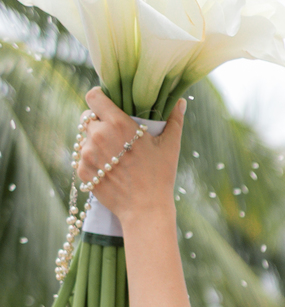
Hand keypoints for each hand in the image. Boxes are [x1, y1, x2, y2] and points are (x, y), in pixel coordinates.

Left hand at [79, 88, 184, 226]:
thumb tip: (181, 101)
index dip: (99, 99)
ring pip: (83, 138)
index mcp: (117, 123)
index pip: (93, 96)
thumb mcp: (170, 146)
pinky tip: (108, 170)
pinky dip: (92, 161)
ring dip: (93, 143)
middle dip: (97, 122)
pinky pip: (81, 158)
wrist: (145, 210)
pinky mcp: (82, 170)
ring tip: (112, 157)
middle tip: (112, 136)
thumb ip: (174, 120)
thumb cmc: (160, 177)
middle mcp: (98, 135)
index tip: (106, 106)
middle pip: (86, 117)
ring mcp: (87, 153)